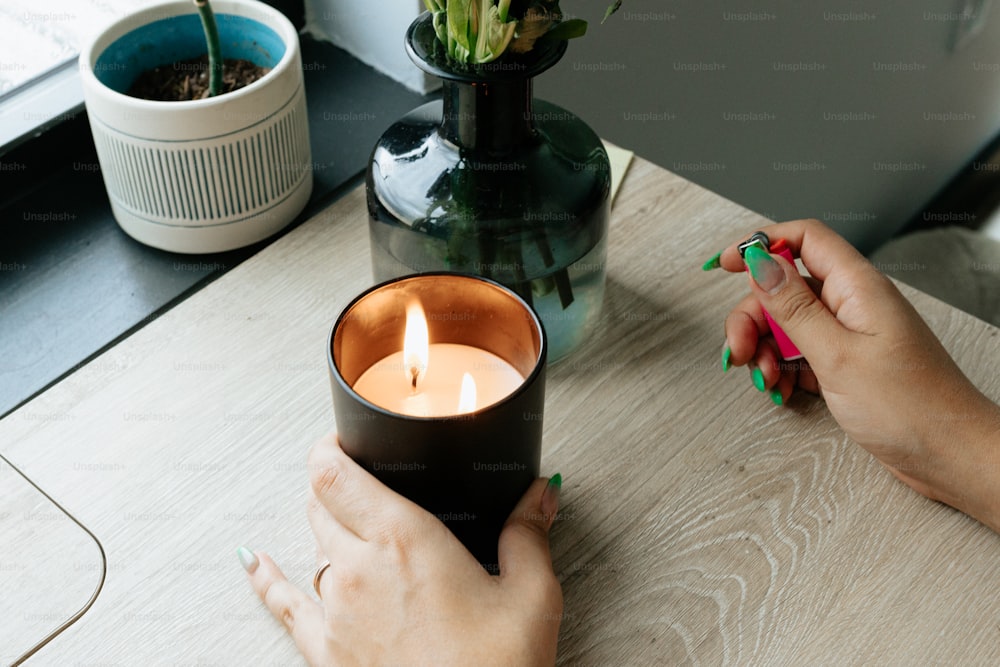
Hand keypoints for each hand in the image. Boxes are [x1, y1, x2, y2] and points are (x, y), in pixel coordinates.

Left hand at [239, 433, 562, 665]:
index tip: (341, 435)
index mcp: (405, 540)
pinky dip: (265, 578)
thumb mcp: (531, 596)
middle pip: (320, 502)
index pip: (335, 474)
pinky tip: (254, 563)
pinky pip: (284, 604)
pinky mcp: (325, 651)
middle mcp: (358, 569)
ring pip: (311, 546)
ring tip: (341, 516)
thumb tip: (538, 494)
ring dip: (325, 526)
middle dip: (334, 482)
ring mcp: (336, 612)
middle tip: (355, 472)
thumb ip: (528, 535)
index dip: (328, 446)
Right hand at [711, 219, 999, 529]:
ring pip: (786, 324)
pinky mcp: (846, 364)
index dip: (761, 243)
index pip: (804, 238)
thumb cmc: (911, 409)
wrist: (950, 456)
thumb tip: (760, 264)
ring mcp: (850, 335)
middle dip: (752, 316)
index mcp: (858, 288)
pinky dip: (782, 369)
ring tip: (765, 379)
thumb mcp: (837, 355)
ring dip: (763, 349)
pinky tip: (782, 391)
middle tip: (737, 350)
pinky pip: (799, 353)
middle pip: (784, 288)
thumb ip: (793, 308)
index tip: (726, 264)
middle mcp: (853, 304)